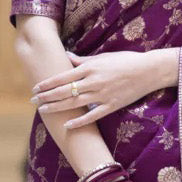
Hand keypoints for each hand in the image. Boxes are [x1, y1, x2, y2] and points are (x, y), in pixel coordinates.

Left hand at [31, 48, 177, 129]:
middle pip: (64, 91)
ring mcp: (102, 95)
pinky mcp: (111, 106)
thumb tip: (66, 57)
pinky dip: (79, 121)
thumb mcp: (103, 57)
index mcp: (90, 68)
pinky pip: (92, 116)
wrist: (148, 71)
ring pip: (74, 103)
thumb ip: (83, 60)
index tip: (35, 87)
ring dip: (56, 107)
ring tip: (43, 110)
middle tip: (33, 101)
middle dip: (46, 96)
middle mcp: (93, 82)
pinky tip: (67, 125)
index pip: (62, 76)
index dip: (47, 83)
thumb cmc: (125, 61)